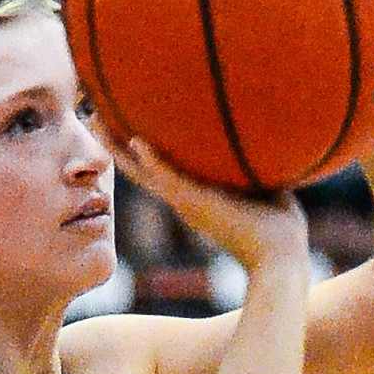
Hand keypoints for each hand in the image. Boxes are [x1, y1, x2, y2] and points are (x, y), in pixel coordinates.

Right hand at [112, 138, 307, 276]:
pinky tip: (134, 141)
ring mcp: (185, 201)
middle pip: (138, 166)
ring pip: (141, 172)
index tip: (125, 121)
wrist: (278, 255)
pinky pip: (167, 180)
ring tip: (95, 123)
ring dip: (117, 149)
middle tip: (93, 117)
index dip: (139, 146)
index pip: (159, 166)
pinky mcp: (195, 205)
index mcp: (194, 193)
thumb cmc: (280, 224)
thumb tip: (268, 133)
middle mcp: (182, 197)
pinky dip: (151, 163)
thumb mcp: (265, 181)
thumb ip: (254, 160)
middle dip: (115, 142)